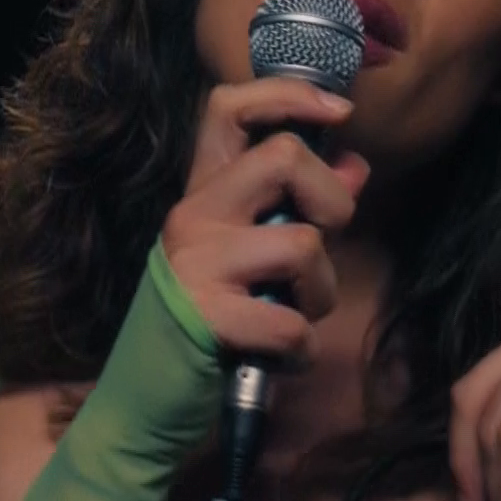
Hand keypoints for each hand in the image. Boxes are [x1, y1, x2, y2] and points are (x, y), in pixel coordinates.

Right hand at [159, 78, 371, 368]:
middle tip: (317, 252)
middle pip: (283, 156)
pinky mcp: (206, 316)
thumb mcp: (257, 258)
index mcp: (204, 192)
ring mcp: (195, 262)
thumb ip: (303, 210)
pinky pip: (292, 322)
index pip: (229, 106)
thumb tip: (355, 165)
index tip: (338, 111)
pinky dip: (301, 349)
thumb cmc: (213, 326)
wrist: (144, 406)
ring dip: (320, 294)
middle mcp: (193, 214)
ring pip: (303, 244)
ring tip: (292, 317)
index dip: (288, 94)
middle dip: (332, 204)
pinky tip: (278, 357)